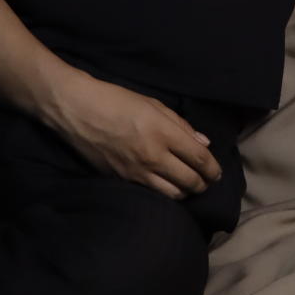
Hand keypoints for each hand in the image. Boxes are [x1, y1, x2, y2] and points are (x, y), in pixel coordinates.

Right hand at [49, 72, 222, 199]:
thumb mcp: (152, 104)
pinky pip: (152, 194)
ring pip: (173, 194)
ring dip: (186, 192)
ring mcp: (137, 172)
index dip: (213, 169)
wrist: (77, 110)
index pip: (199, 159)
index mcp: (163, 133)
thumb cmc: (116, 100)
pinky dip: (165, 193)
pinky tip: (166, 186)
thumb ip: (180, 124)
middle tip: (206, 181)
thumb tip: (203, 144)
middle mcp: (153, 156)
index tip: (217, 172)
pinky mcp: (122, 180)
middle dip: (204, 184)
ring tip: (188, 186)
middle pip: (190, 182)